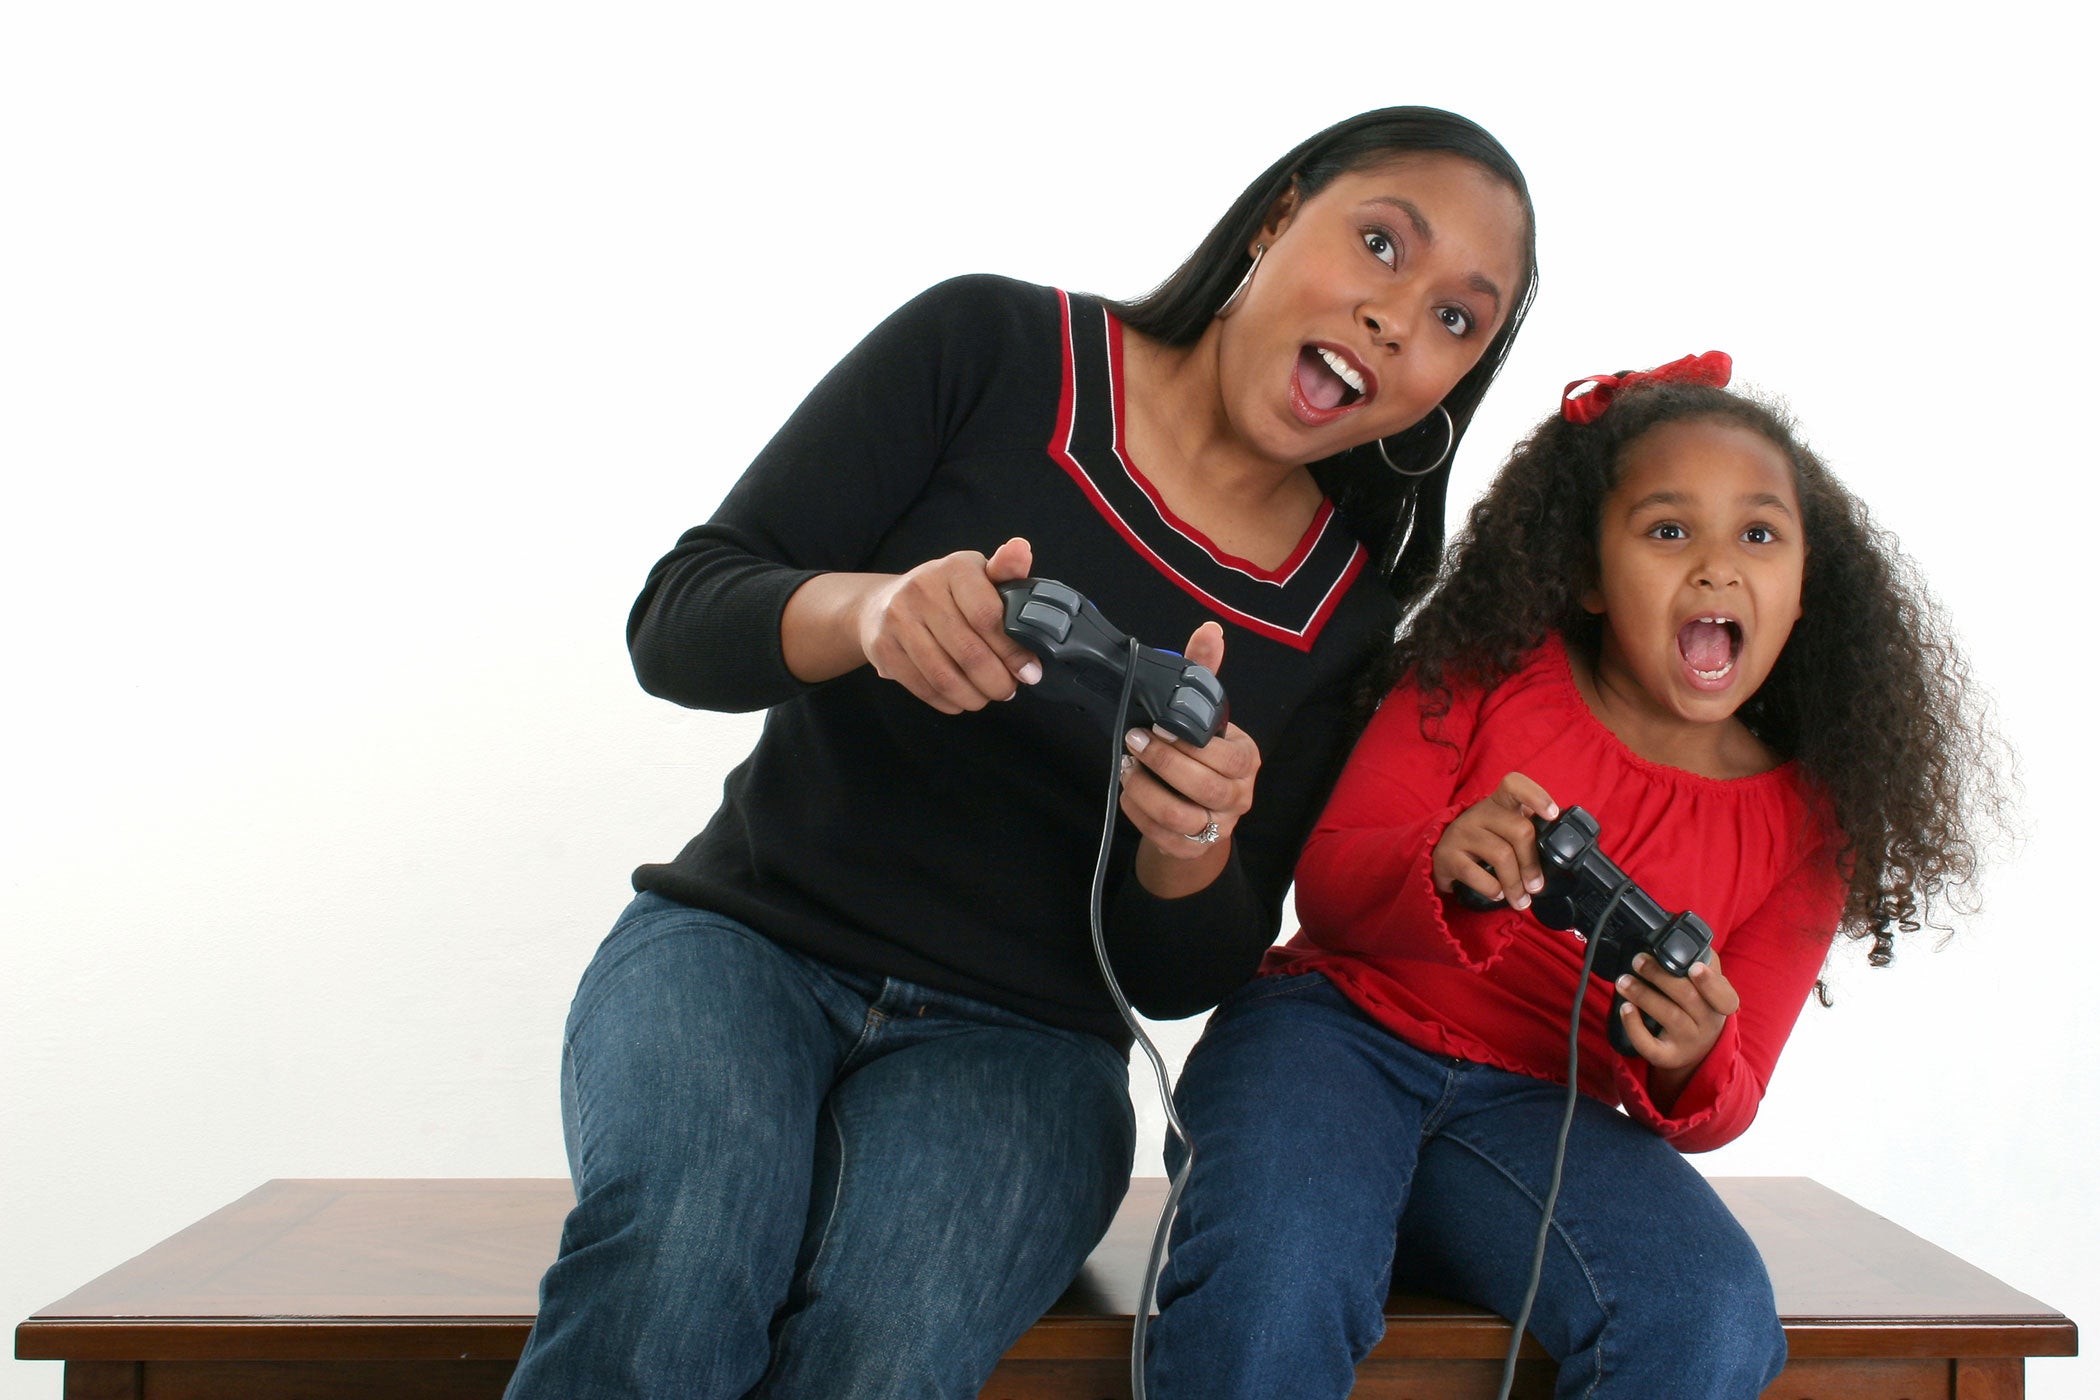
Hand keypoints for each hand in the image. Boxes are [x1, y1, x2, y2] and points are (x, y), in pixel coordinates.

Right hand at [853, 538, 1042, 712]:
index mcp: (955, 568)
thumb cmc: (946, 593)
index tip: (1029, 672)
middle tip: (1009, 690)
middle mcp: (923, 589)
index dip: (1013, 651)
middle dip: (997, 681)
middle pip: (969, 652)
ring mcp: (898, 619)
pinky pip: (922, 687)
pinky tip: (961, 699)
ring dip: (974, 696)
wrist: (882, 603)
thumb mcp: (978, 575)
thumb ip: (1007, 570)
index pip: (988, 616)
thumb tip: (1021, 549)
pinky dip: (948, 701)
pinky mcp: (883, 647)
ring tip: (987, 697)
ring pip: (945, 676)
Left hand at [1122, 622, 1259, 895]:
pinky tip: (1127, 790)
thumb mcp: (1203, 714)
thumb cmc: (1197, 755)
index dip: (1188, 744)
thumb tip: (1209, 630)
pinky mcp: (1190, 847)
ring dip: (1145, 789)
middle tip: (1132, 742)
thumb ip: (1203, 673)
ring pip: (1180, 815)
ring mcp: (1216, 825)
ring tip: (1126, 767)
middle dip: (1163, 763)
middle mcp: (1239, 795)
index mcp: (1245, 758)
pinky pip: (1160, 833)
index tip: (1156, 725)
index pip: (1225, 755)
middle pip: (1206, 787)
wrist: (1194, 813)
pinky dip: (1137, 810)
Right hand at [1432, 772, 1558, 910]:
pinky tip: (1497, 894)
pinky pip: (1476, 874)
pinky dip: (1492, 889)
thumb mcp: (1504, 830)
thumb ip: (1529, 834)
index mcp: (1499, 803)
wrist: (1441, 856)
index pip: (1515, 784)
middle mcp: (1480, 813)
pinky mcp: (1447, 854)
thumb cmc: (1483, 843)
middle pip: (1519, 829)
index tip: (1553, 815)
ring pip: (1501, 855)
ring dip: (1516, 884)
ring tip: (1521, 900)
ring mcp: (1462, 832)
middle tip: (1536, 886)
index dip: (1536, 796)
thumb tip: (1562, 853)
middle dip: (1532, 864)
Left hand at [1617, 951, 1740, 1099]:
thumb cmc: (1698, 1007)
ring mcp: (1689, 1042)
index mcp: (1721, 1002)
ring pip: (1668, 1017)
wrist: (1697, 1049)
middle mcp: (1708, 1023)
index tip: (1694, 967)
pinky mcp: (1668, 1056)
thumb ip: (1701, 962)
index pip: (1724, 995)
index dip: (1709, 981)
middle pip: (1687, 998)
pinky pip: (1651, 1045)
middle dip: (1660, 976)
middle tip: (1637, 960)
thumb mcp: (1708, 987)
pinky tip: (1625, 1008)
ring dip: (1643, 995)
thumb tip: (1674, 929)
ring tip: (1623, 981)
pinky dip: (1635, 1026)